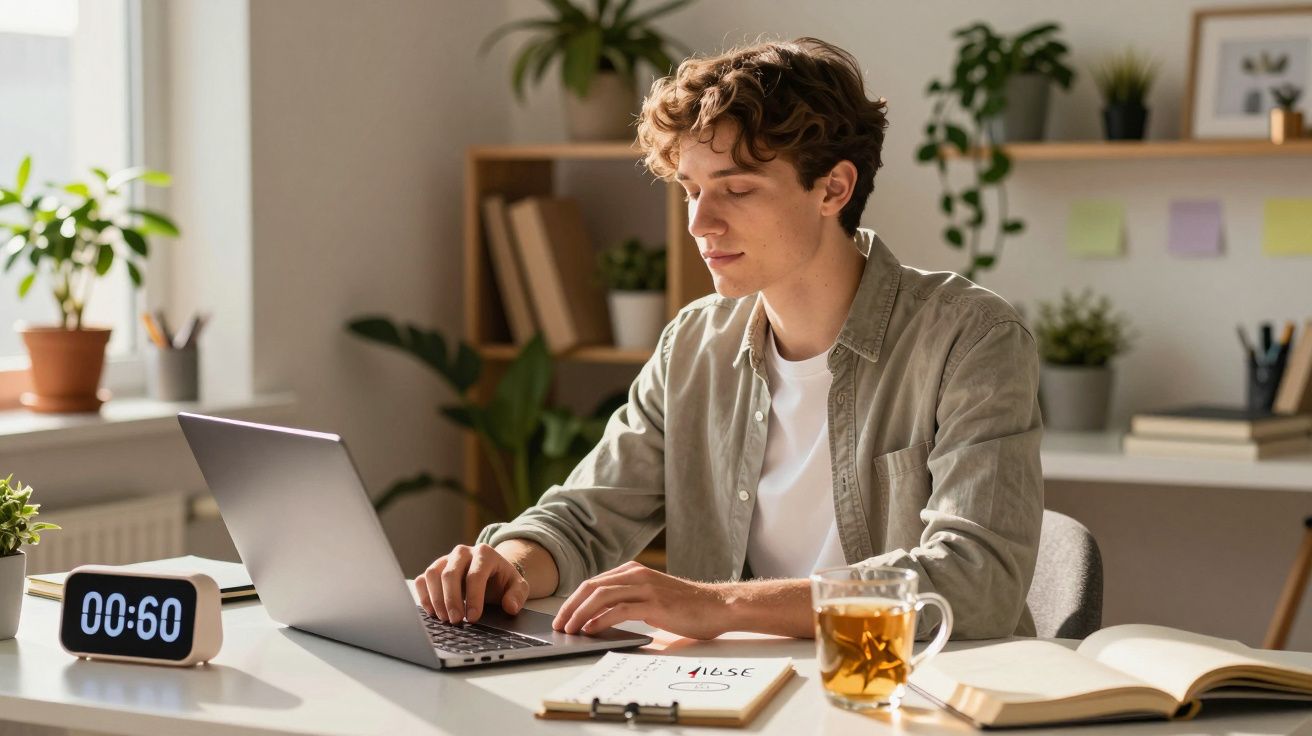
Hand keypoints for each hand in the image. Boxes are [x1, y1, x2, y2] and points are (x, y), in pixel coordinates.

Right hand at [416, 543, 529, 623]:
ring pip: (433, 574)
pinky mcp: (435, 569)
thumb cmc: (502, 581)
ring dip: (436, 598)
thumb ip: (517, 595)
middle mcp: (463, 552)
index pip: (475, 575)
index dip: (474, 598)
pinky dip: (424, 596)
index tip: (473, 617)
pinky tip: (433, 612)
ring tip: (444, 618)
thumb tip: (511, 607)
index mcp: (485, 554)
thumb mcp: (517, 586)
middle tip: (456, 621)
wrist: (491, 573)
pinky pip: (422, 579)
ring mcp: (446, 559)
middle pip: (450, 573)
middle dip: (451, 600)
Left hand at [552, 561, 727, 639]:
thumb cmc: (687, 606)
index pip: (594, 583)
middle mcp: (637, 575)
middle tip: (558, 624)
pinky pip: (619, 610)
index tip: (562, 616)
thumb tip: (599, 619)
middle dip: (570, 606)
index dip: (573, 600)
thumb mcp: (652, 598)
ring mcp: (645, 588)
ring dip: (580, 614)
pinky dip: (600, 621)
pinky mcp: (654, 604)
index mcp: (634, 571)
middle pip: (591, 587)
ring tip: (569, 630)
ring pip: (601, 596)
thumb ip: (629, 601)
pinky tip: (591, 631)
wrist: (718, 606)